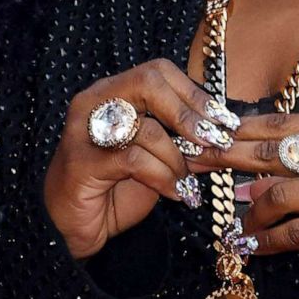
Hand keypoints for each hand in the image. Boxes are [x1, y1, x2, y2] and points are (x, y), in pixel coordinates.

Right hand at [43, 59, 236, 259]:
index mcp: (112, 91)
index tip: (223, 120)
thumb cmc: (114, 188)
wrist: (72, 227)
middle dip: (187, 113)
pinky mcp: (82, 162)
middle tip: (211, 141)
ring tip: (188, 182)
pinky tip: (175, 194)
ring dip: (177, 159)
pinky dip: (163, 177)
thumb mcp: (156, 158)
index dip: (194, 93)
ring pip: (146, 127)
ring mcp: (84, 130)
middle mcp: (94, 101)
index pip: (158, 71)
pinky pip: (135, 160)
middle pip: (148, 82)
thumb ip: (184, 142)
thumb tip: (226, 134)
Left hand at [191, 112, 298, 262]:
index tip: (211, 131)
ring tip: (236, 224)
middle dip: (227, 159)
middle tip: (197, 163)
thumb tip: (255, 166)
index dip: (241, 128)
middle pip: (271, 156)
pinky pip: (297, 233)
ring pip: (278, 197)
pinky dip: (270, 242)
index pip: (280, 124)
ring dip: (250, 213)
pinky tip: (254, 246)